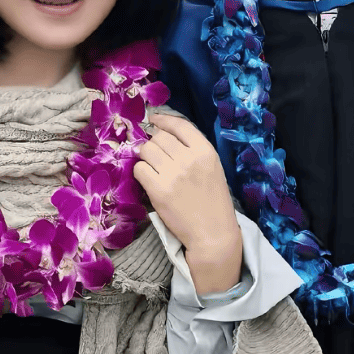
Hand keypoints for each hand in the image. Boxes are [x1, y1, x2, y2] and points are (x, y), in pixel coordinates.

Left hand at [133, 112, 241, 292]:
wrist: (212, 233)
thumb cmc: (214, 201)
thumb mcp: (213, 168)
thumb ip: (193, 150)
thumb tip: (164, 134)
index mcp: (206, 151)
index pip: (180, 125)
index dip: (163, 120)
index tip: (154, 120)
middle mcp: (189, 158)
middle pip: (160, 137)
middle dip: (154, 143)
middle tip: (156, 155)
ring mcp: (173, 174)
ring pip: (146, 150)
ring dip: (146, 157)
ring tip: (152, 167)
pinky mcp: (158, 190)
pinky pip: (139, 169)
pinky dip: (140, 172)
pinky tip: (148, 179)